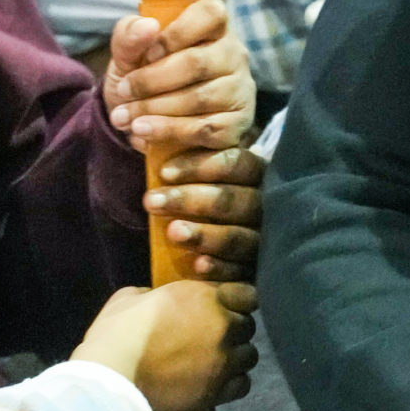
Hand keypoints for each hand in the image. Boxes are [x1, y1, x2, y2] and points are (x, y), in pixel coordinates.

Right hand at [74, 279, 257, 410]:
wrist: (114, 379)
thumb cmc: (118, 332)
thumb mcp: (133, 296)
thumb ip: (157, 294)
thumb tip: (159, 299)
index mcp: (204, 296)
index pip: (246, 293)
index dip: (236, 299)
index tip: (222, 305)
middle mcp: (222, 326)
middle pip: (248, 325)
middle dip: (234, 327)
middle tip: (214, 335)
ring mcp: (223, 361)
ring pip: (249, 355)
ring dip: (236, 355)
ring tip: (216, 360)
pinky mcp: (217, 393)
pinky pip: (242, 384)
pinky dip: (233, 382)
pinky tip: (216, 380)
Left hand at [104, 0, 256, 154]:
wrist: (147, 122)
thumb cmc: (143, 76)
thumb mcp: (128, 54)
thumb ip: (129, 35)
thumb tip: (148, 26)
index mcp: (212, 26)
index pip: (210, 13)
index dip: (176, 33)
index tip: (146, 54)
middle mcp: (233, 54)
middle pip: (197, 62)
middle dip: (151, 80)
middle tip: (123, 92)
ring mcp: (239, 89)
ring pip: (199, 98)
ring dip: (155, 109)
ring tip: (124, 117)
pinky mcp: (236, 124)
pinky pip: (205, 129)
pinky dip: (169, 132)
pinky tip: (143, 133)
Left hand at [144, 143, 263, 280]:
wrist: (228, 254)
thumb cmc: (203, 200)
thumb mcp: (200, 174)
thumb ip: (185, 163)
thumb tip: (146, 139)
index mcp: (254, 175)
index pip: (236, 163)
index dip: (201, 166)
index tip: (164, 171)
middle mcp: (263, 206)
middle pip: (233, 200)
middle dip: (191, 200)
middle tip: (152, 201)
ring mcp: (263, 240)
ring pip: (237, 237)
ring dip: (203, 234)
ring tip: (172, 231)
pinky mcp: (257, 271)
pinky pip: (241, 271)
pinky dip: (220, 267)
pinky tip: (198, 265)